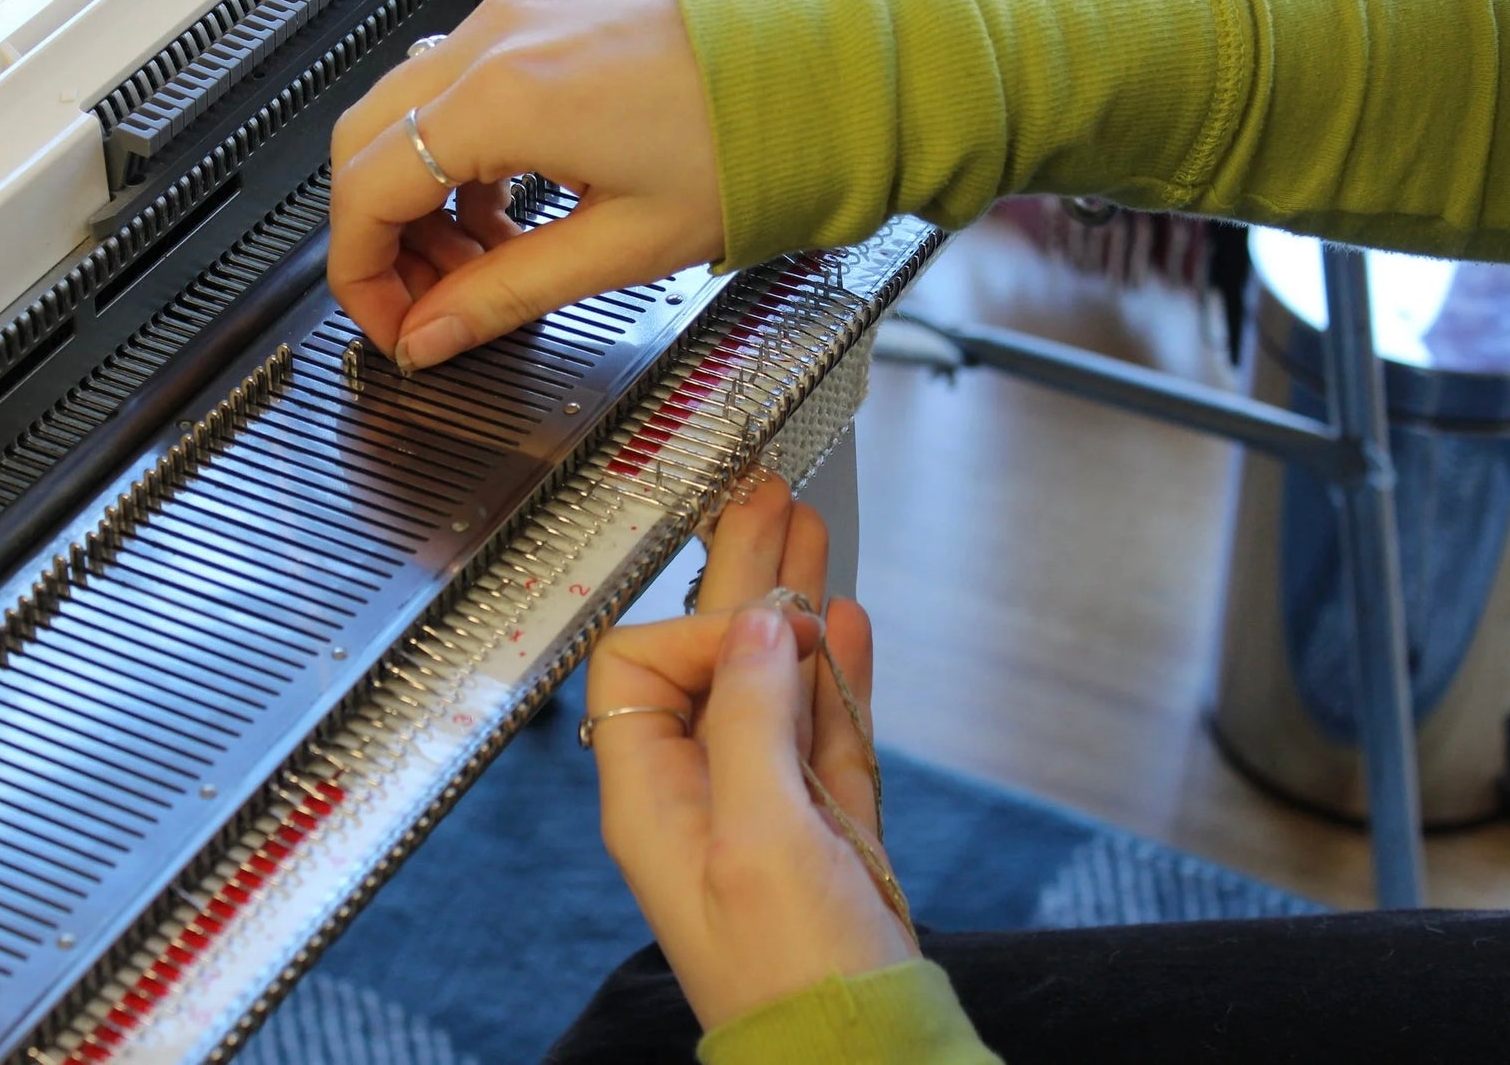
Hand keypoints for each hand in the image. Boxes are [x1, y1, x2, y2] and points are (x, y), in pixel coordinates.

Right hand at [328, 0, 721, 371]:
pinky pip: (453, 86)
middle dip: (380, 235)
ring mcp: (512, 21)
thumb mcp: (619, 249)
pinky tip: (506, 209)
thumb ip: (504, 296)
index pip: (365, 191)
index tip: (393, 324)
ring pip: (402, 113)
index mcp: (503, 99)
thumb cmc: (743, 144)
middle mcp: (493, 43)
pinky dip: (456, 154)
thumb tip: (430, 337)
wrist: (815, 73)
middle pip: (364, 144)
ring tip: (479, 264)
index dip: (362, 275)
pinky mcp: (538, 17)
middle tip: (428, 302)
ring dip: (417, 195)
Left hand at [585, 479, 917, 1032]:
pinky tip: (845, 627)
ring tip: (809, 536)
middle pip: (712, 657)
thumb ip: (753, 720)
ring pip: (776, 682)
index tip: (766, 629)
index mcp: (652, 795)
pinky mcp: (824, 828)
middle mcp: (701, 792)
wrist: (860, 1055)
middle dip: (739, 577)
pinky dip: (836, 675)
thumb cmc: (791, 975)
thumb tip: (761, 627)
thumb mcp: (758, 836)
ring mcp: (766, 807)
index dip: (702, 631)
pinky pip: (824, 728)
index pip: (649, 665)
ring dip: (795, 609)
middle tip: (766, 500)